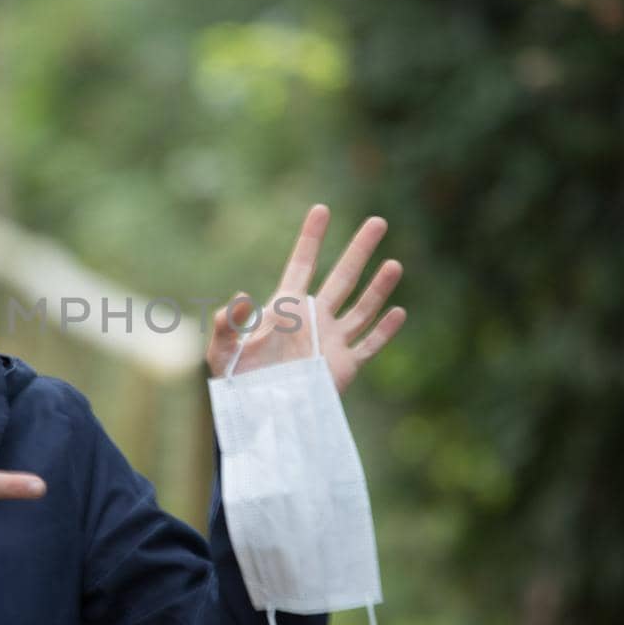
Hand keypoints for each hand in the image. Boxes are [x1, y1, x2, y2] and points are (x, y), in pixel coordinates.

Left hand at [205, 206, 405, 392]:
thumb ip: (227, 324)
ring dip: (378, 287)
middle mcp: (313, 319)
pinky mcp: (343, 366)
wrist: (259, 415)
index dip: (311, 237)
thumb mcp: (223, 351)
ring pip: (362, 307)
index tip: (322, 209)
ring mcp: (331, 341)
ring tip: (395, 264)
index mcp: (286, 308)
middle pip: (342, 277)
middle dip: (359, 250)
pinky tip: (399, 313)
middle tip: (377, 221)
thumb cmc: (237, 381)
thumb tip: (239, 300)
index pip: (302, 264)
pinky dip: (384, 331)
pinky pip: (368, 345)